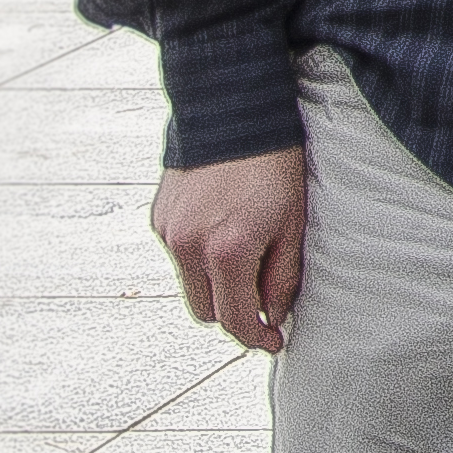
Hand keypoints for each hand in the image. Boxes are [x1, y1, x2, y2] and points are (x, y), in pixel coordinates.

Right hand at [152, 144, 309, 353]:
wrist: (233, 112)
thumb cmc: (275, 165)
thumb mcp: (293, 222)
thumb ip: (282, 276)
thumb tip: (273, 315)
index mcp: (226, 252)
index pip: (235, 320)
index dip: (256, 338)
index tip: (273, 341)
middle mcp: (188, 247)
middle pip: (207, 312)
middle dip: (235, 314)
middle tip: (263, 303)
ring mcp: (169, 233)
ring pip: (190, 285)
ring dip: (216, 285)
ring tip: (246, 256)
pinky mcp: (159, 218)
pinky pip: (179, 256)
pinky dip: (199, 257)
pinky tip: (223, 229)